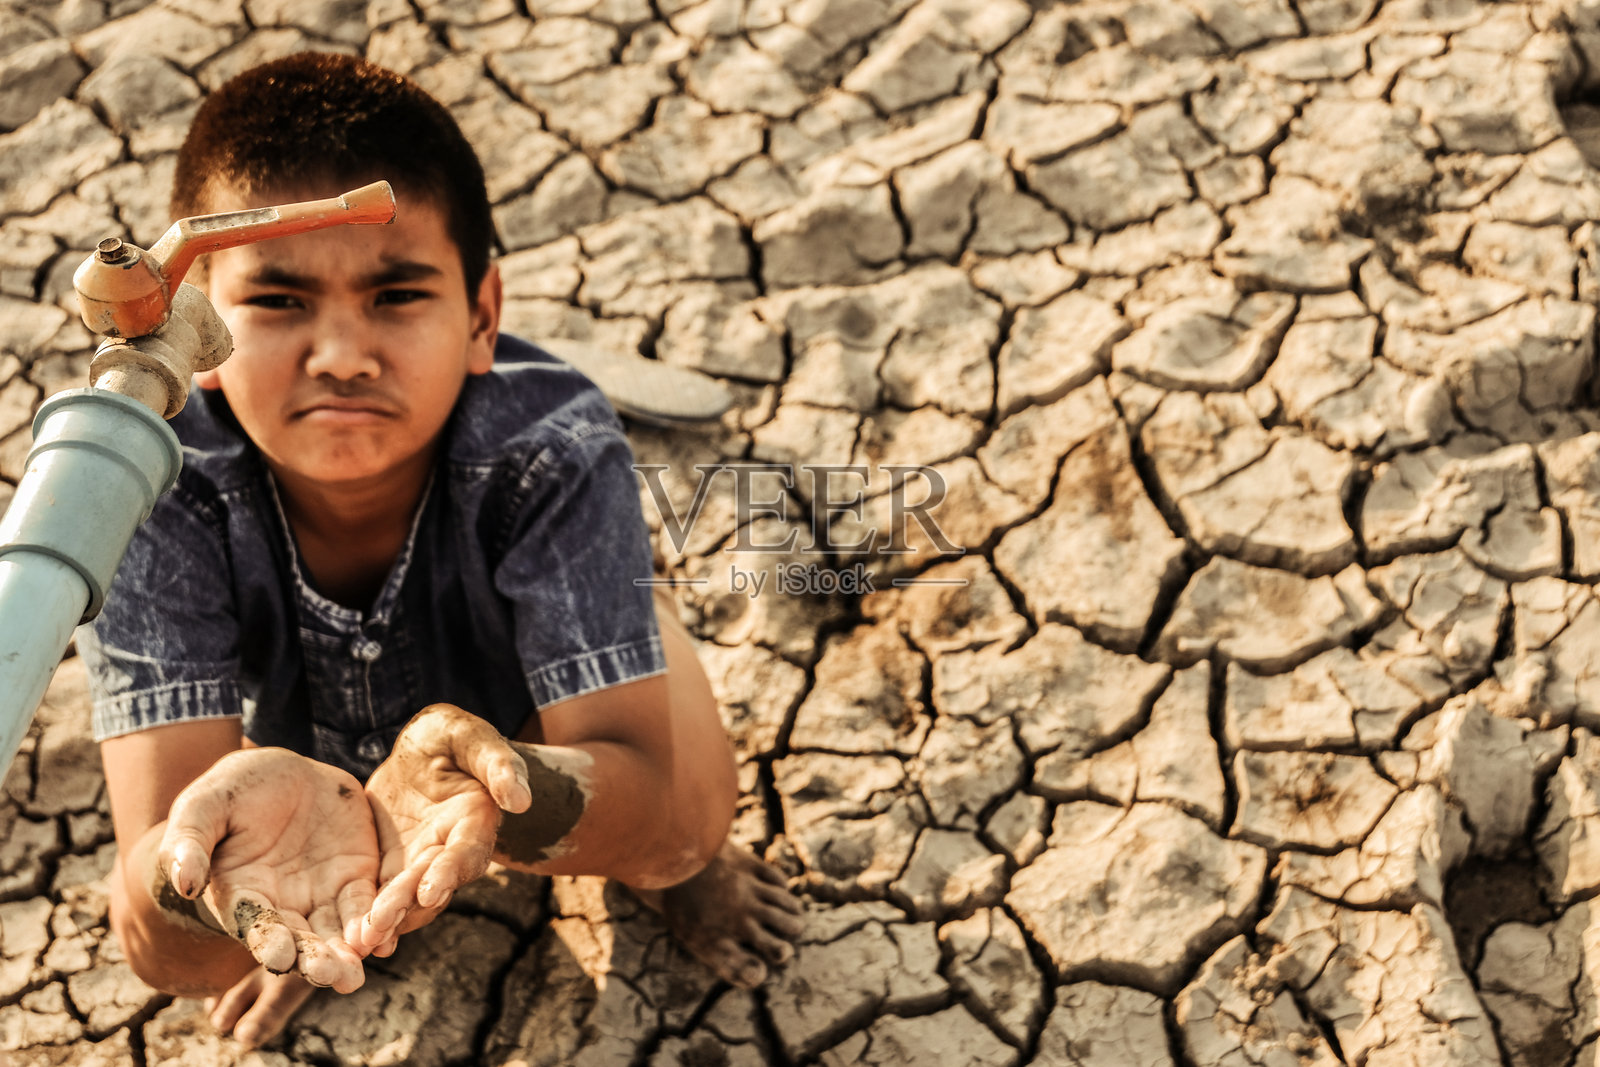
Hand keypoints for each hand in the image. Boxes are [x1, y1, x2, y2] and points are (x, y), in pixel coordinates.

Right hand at [158, 748, 379, 992]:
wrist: (280, 773)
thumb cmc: (230, 793)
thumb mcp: (202, 808)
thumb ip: (189, 844)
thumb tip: (185, 884)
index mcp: (241, 897)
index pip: (255, 926)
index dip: (267, 941)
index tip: (279, 956)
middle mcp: (283, 906)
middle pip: (301, 942)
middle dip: (316, 960)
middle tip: (332, 975)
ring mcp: (322, 894)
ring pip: (338, 932)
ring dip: (349, 953)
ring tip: (356, 971)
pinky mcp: (355, 875)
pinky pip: (370, 902)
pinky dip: (379, 920)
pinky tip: (386, 937)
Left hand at [358, 704, 530, 951]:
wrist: (422, 750)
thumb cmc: (452, 736)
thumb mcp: (471, 737)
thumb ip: (497, 763)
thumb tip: (520, 801)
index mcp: (476, 819)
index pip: (467, 852)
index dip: (450, 872)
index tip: (430, 891)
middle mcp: (451, 849)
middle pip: (432, 884)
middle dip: (407, 905)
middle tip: (380, 924)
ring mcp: (420, 861)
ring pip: (406, 898)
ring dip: (388, 920)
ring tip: (361, 941)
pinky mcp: (392, 865)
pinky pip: (380, 893)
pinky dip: (368, 915)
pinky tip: (348, 938)